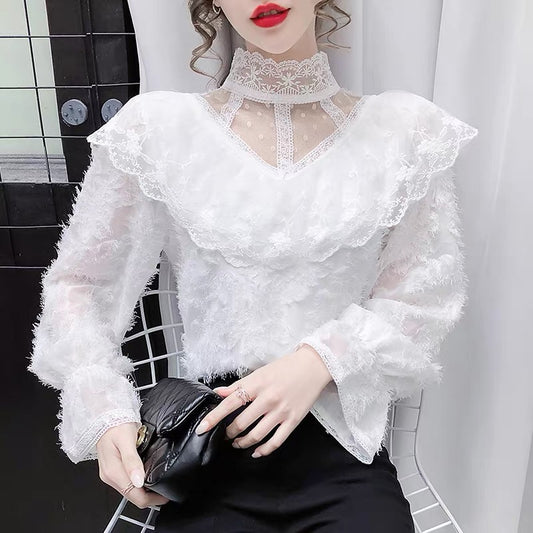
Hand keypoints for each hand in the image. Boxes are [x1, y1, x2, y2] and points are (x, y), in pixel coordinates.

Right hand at [96, 422, 169, 508]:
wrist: (105, 416)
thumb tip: (139, 481)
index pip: (134, 496)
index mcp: (113, 471)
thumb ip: (132, 461)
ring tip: (158, 485)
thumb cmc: (117, 424)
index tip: (165, 496)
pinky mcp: (111, 469)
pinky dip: (137, 484)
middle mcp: (109, 476)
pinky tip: (146, 478)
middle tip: (164, 492)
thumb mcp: (127, 439)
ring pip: (128, 491)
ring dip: (143, 491)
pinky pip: (126, 483)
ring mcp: (109, 474)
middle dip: (149, 497)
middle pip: (131, 496)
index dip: (151, 499)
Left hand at [194, 345, 331, 457]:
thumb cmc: (285, 367)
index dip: (214, 417)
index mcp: (257, 384)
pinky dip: (263, 450)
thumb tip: (218, 392)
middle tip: (224, 435)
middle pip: (241, 423)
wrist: (313, 367)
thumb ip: (239, 385)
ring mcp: (281, 411)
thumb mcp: (260, 372)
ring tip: (237, 443)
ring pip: (256, 435)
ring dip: (243, 443)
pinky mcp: (293, 421)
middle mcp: (268, 399)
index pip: (230, 403)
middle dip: (229, 432)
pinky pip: (276, 442)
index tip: (202, 428)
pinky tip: (256, 452)